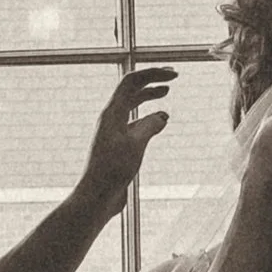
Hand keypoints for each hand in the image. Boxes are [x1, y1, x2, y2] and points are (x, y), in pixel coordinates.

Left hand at [78, 66, 174, 218]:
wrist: (96, 197)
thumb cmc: (112, 171)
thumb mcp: (136, 145)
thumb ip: (150, 126)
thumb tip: (163, 116)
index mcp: (111, 113)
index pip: (132, 82)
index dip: (153, 74)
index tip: (175, 75)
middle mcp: (110, 119)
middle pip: (132, 90)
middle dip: (152, 80)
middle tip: (173, 76)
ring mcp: (113, 132)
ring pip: (132, 106)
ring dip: (149, 96)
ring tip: (166, 92)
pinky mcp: (118, 146)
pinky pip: (134, 123)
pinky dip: (148, 117)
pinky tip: (159, 122)